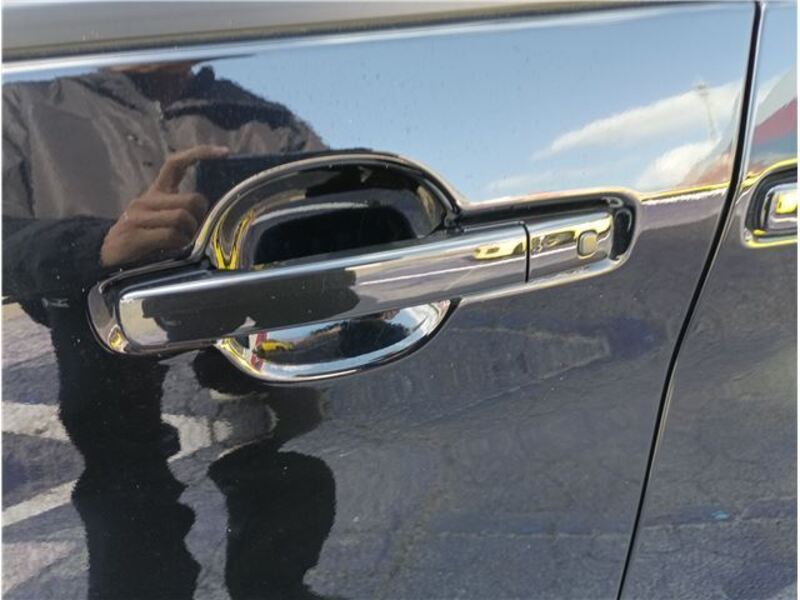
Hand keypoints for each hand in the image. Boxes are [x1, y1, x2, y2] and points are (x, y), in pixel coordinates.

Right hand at [100, 145, 228, 266]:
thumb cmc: (142, 238)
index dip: (200, 153)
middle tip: (192, 230)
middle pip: (192, 199)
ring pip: (183, 217)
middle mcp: (147, 200)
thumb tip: (207, 212)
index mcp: (156, 192)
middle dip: (200, 217)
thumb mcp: (160, 218)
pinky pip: (172, 235)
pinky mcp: (135, 235)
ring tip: (180, 242)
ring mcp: (139, 216)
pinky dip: (179, 244)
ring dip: (189, 234)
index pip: (176, 163)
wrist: (106, 255)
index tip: (224, 151)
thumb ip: (180, 209)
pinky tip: (172, 248)